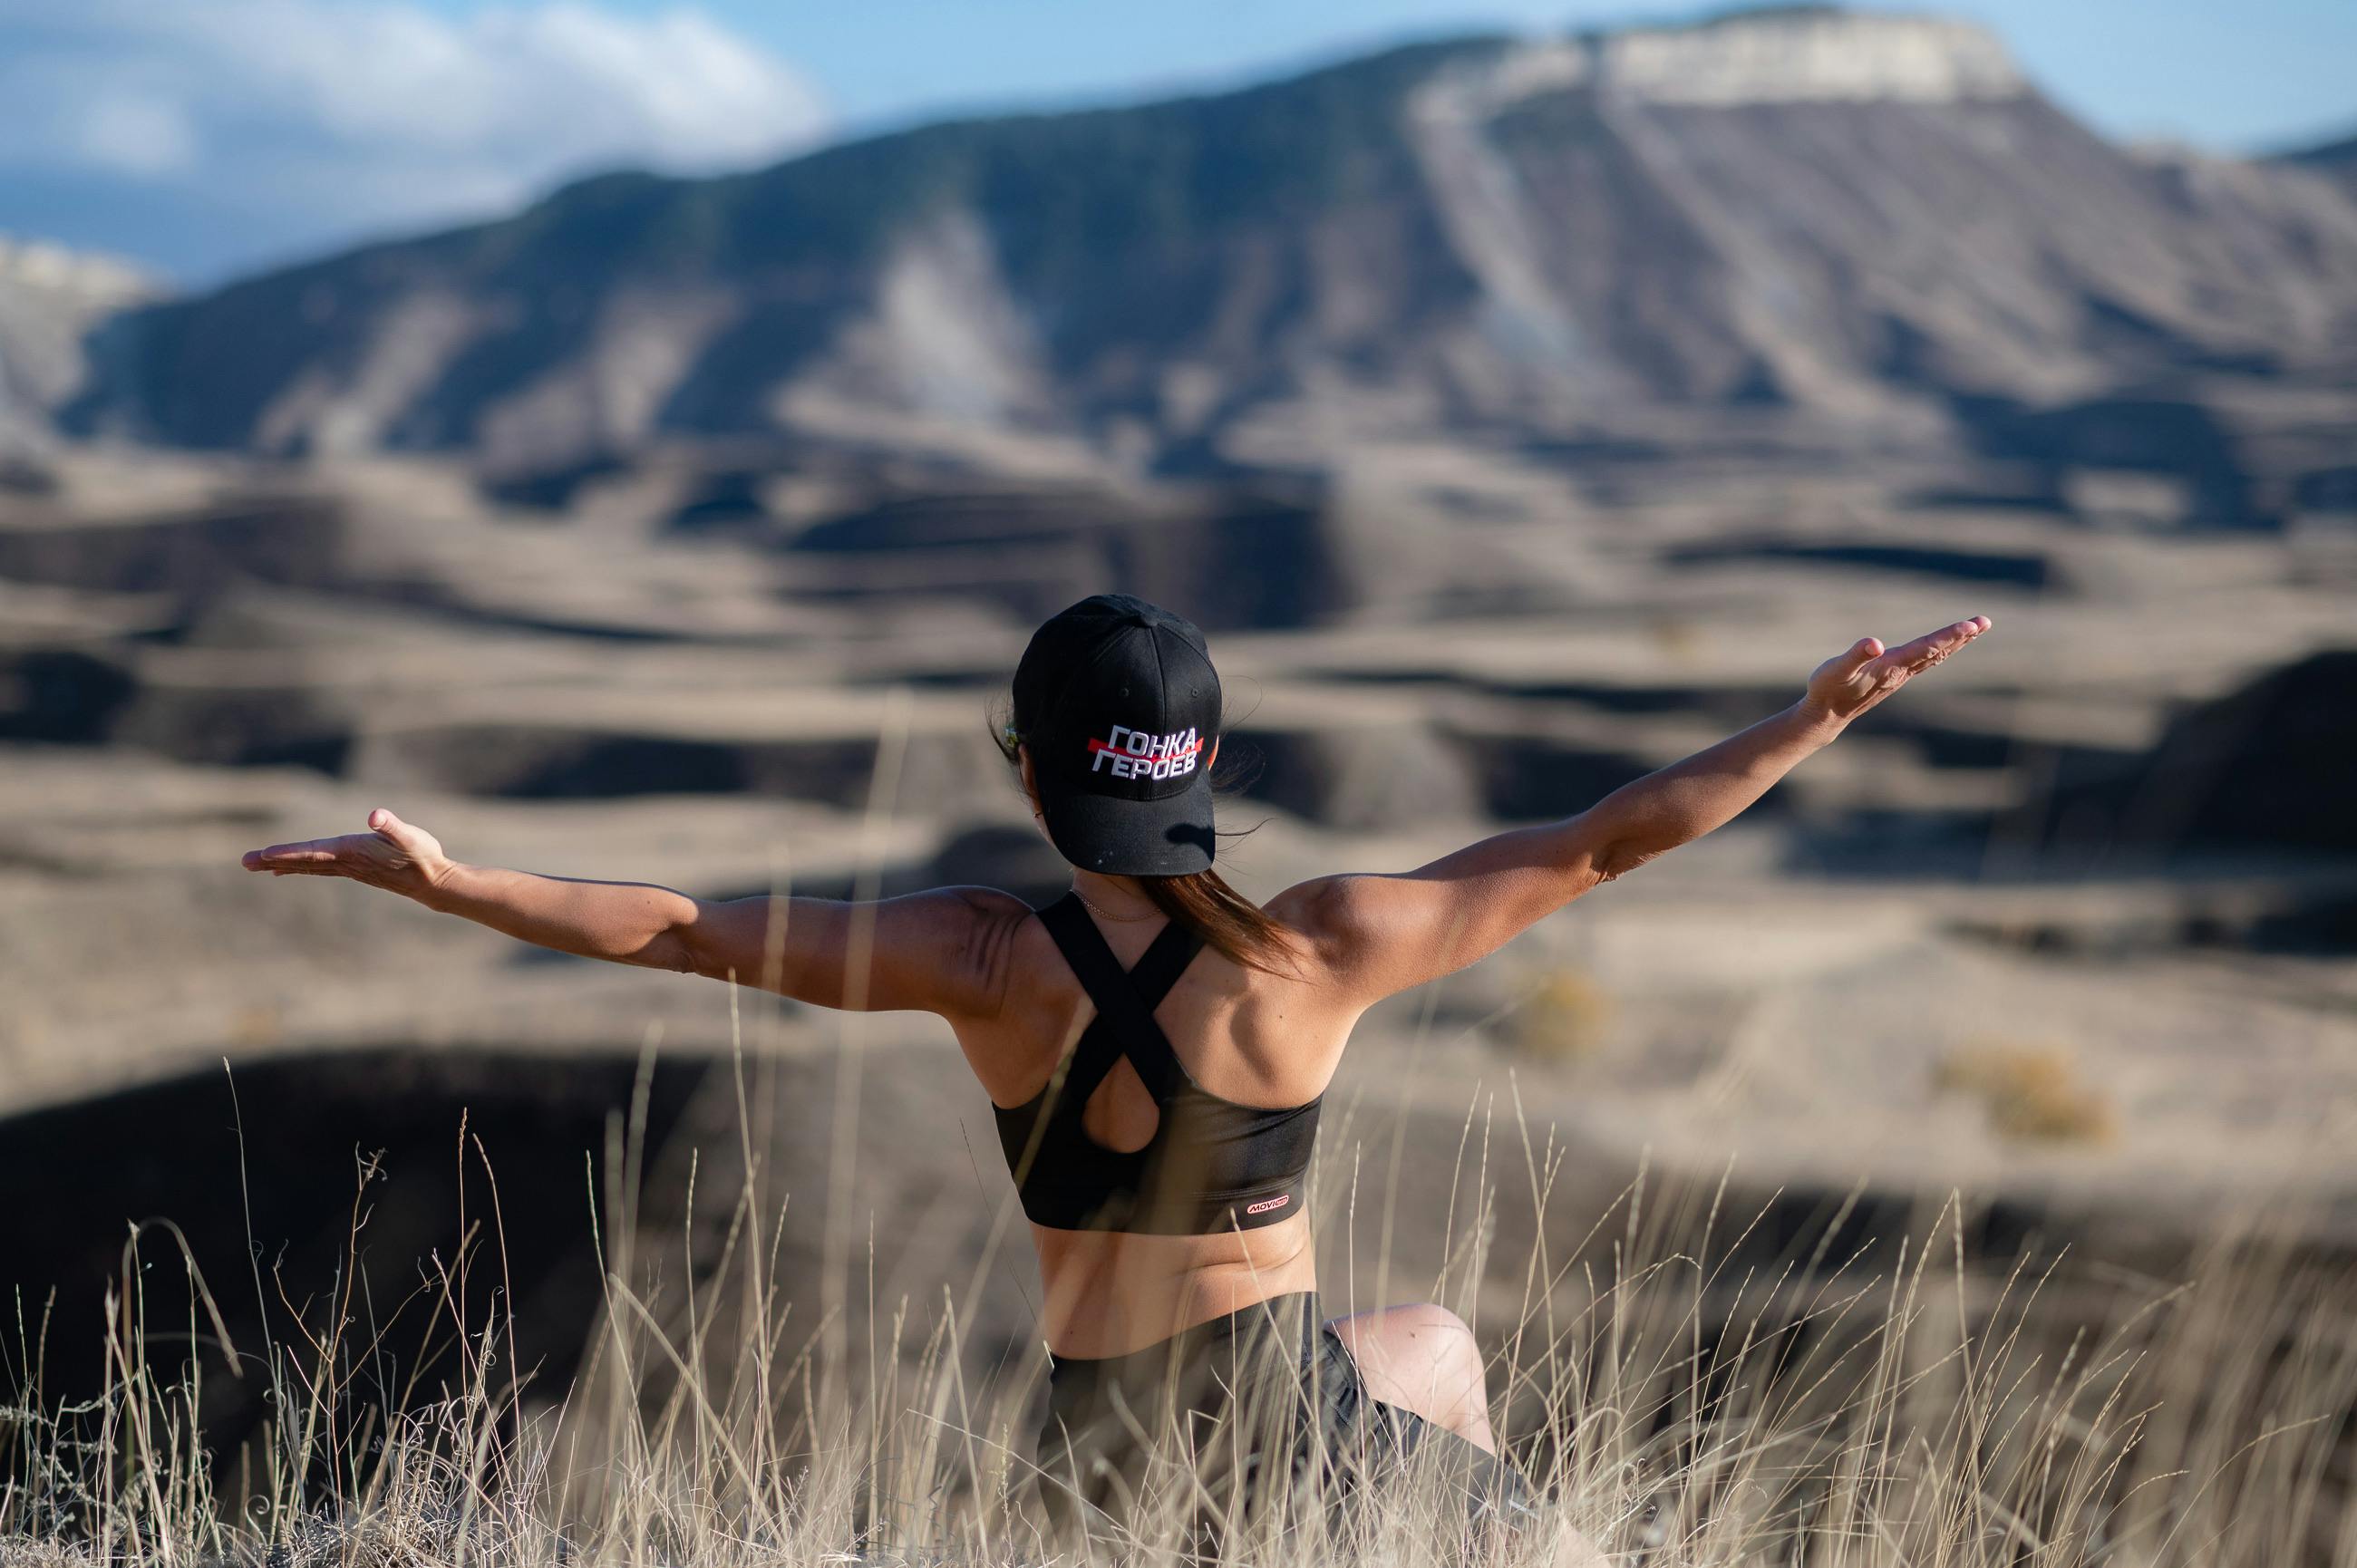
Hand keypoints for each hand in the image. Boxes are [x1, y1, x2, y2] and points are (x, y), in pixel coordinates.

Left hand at [241, 808, 451, 900]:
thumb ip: (392, 826)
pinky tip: (285, 870)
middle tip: (245, 862)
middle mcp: (346, 862)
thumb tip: (376, 816)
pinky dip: (298, 867)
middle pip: (303, 862)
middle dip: (273, 861)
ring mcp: (348, 867)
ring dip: (281, 865)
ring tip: (257, 865)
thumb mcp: (410, 836)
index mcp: (353, 851)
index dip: (288, 853)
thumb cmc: (423, 855)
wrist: (433, 882)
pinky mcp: (353, 867)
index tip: (264, 855)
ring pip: (307, 866)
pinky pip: (318, 867)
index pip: (313, 853)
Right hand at [1802, 615, 1990, 727]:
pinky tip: (1945, 647)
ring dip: (1955, 643)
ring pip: (1935, 656)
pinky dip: (1940, 650)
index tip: (1970, 626)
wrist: (1826, 716)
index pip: (1925, 648)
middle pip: (1938, 652)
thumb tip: (1875, 643)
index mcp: (1890, 666)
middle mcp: (1901, 672)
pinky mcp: (1894, 677)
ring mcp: (1899, 676)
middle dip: (1962, 637)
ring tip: (1975, 630)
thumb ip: (1855, 655)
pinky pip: (1925, 661)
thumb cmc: (1827, 689)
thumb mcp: (1836, 669)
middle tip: (1984, 622)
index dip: (1948, 636)